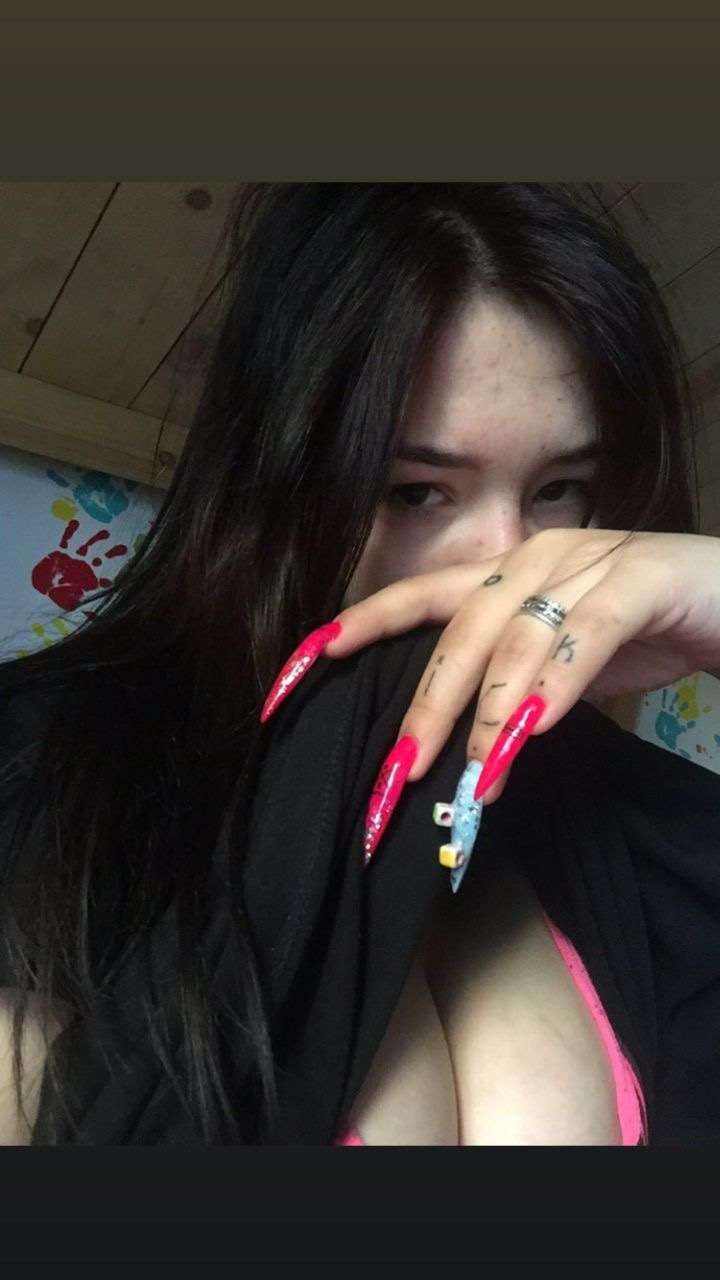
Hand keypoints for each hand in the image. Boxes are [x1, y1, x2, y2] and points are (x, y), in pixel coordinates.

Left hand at [326, 527, 719, 804]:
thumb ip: (514, 686)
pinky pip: (587, 634)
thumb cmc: (649, 627)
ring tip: (474, 771)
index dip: (367, 620)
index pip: (424, 593)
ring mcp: (590, 561)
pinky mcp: (642, 578)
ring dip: (491, 712)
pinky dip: (557, 684)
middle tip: (403, 769)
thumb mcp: (564, 660)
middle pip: (463, 629)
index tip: (311, 657)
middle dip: (429, 703)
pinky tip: (534, 728)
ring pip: (518, 637)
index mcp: (511, 570)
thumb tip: (462, 744)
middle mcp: (538, 557)